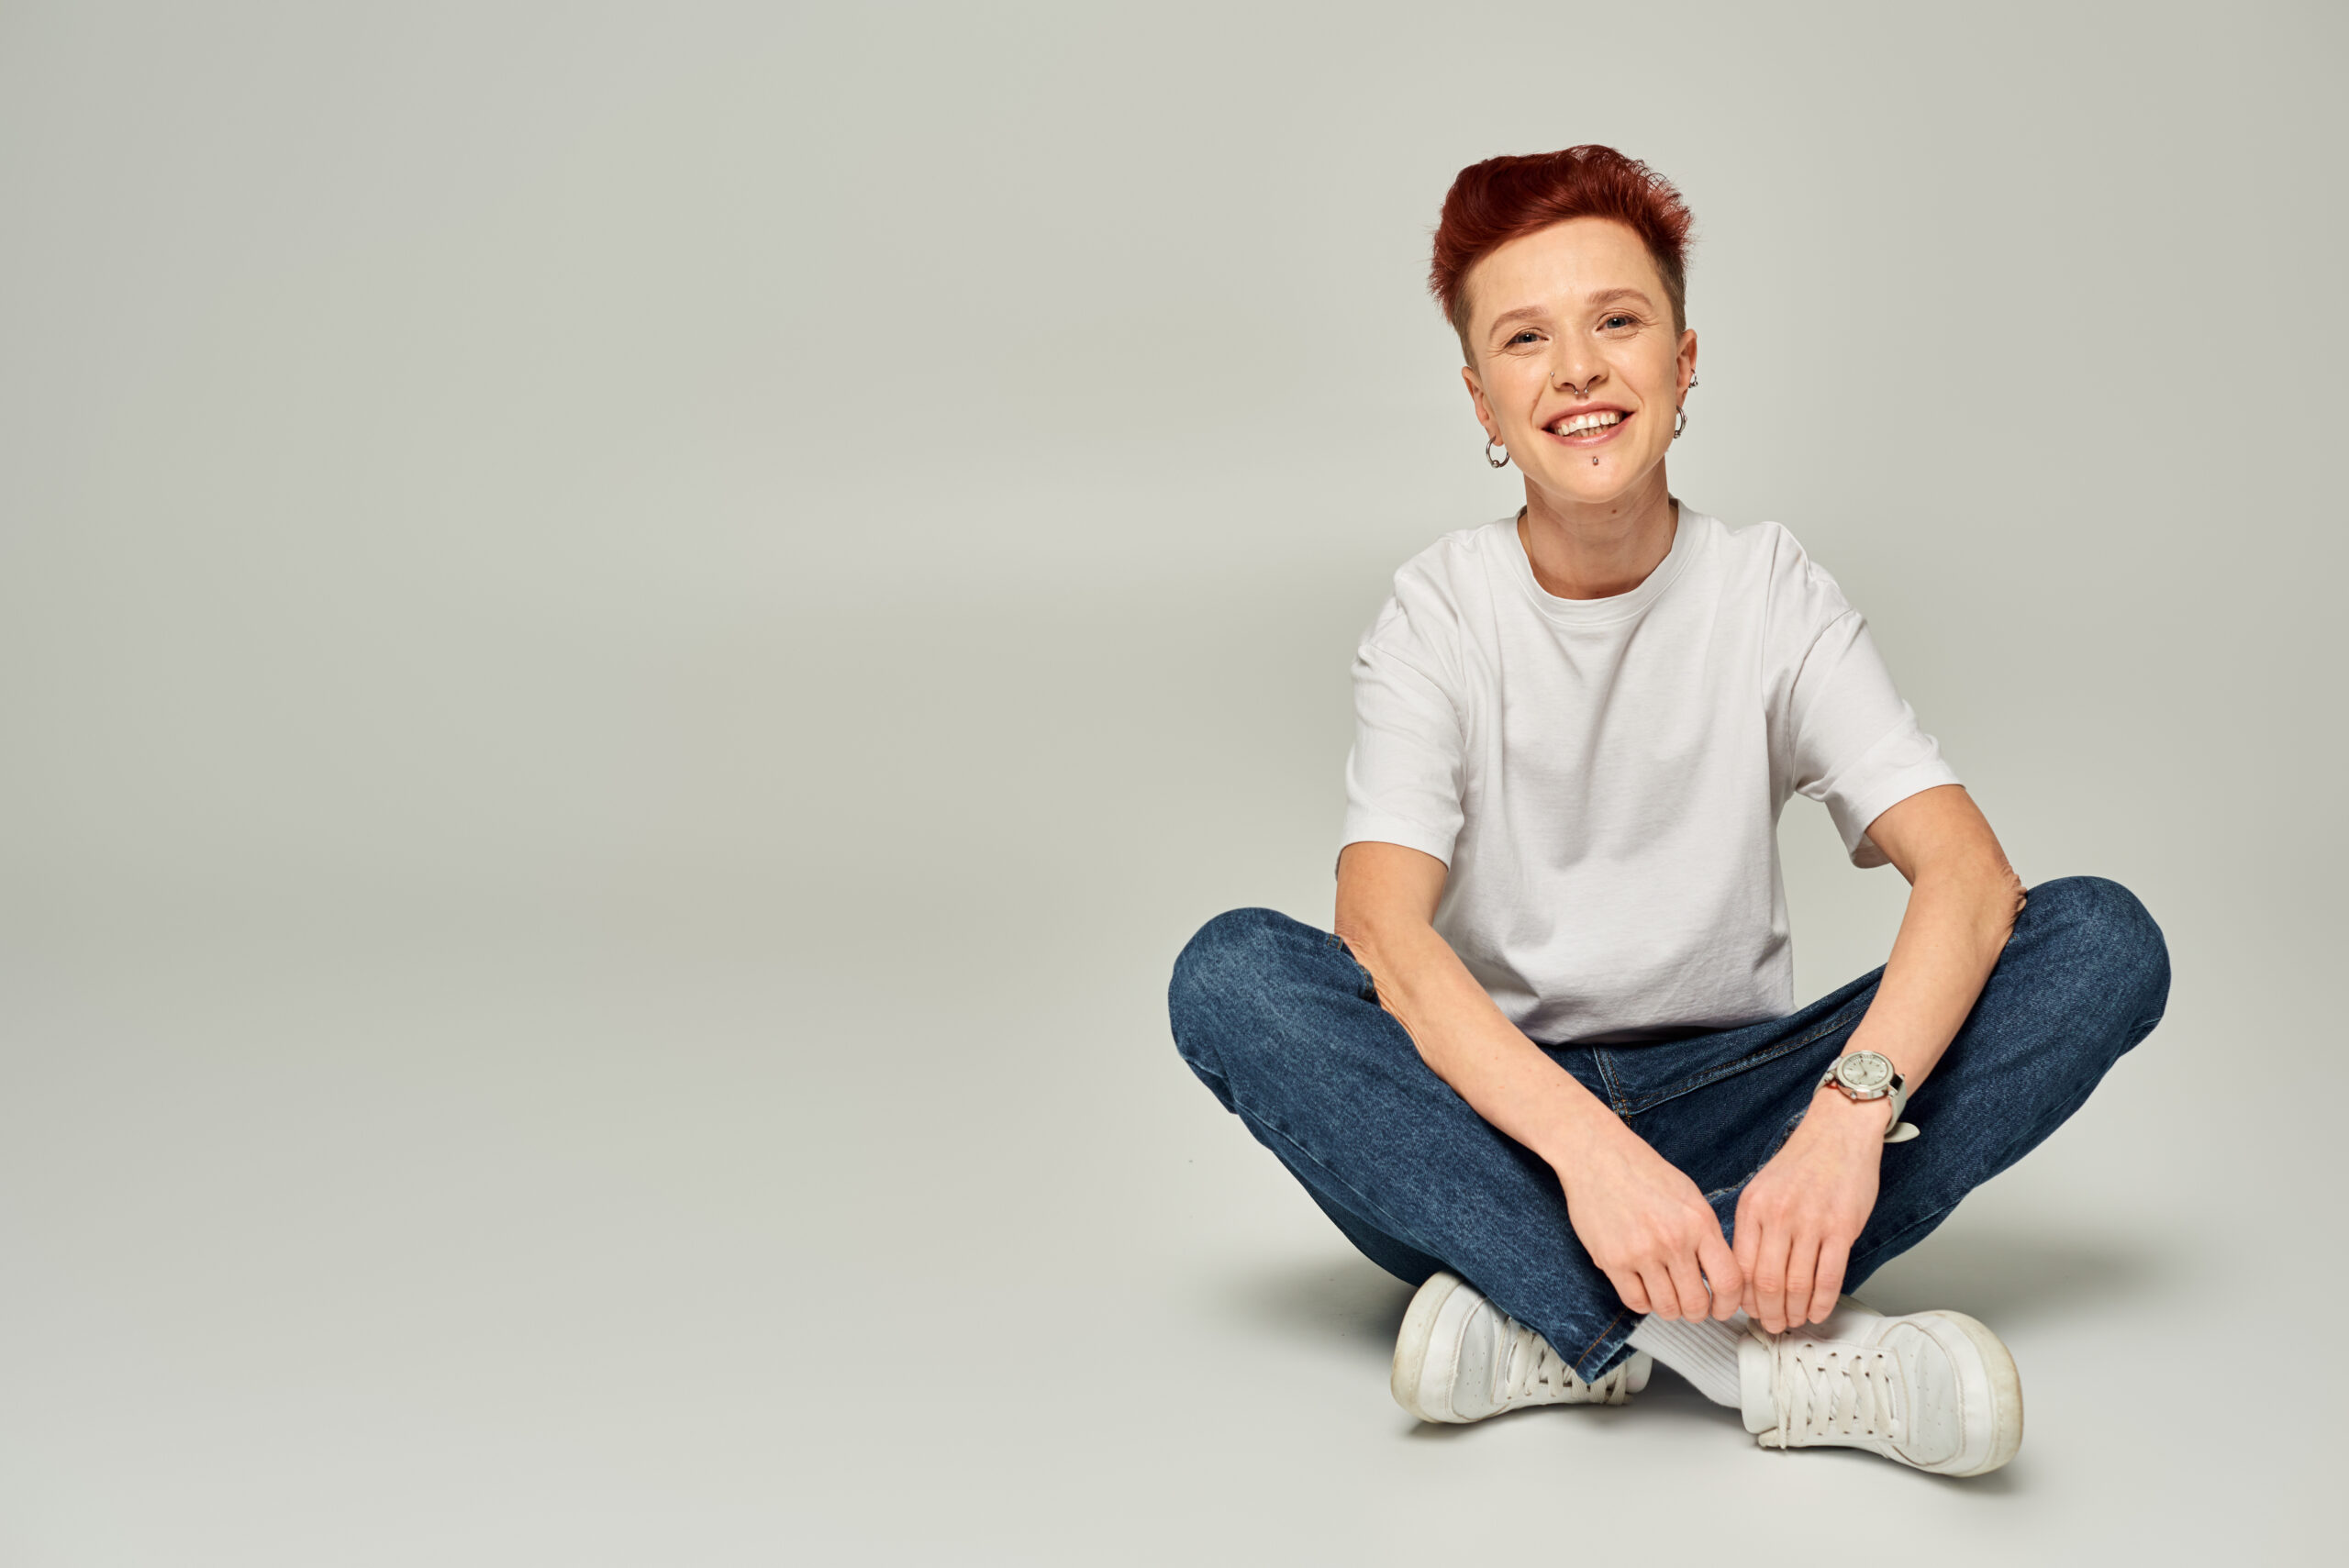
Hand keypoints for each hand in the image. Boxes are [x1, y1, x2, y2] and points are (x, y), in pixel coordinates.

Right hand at [1555, 1122, 1742, 1321]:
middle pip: (1696, 1303)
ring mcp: (1642, 1252)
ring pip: (1666, 1307)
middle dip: (1697, 1312)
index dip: (1728, 1304)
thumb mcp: (1690, 1197)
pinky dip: (1643, 1303)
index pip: (1728, 1282)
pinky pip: (1635, 1302)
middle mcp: (1673, 1240)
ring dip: (1670, 1310)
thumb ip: (1707, 1235)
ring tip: (1666, 1297)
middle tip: (1692, 1307)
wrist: (1598, 1155)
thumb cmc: (1643, 1172)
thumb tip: (1719, 1273)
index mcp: (1699, 1222)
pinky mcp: (1612, 1260)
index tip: (1722, 1308)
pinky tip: (1644, 1289)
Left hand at [1732, 1089, 1886, 1332]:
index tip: (1748, 1311)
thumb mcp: (1762, 1189)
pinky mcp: (1841, 1228)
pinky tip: (1817, 1310)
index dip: (1744, 1297)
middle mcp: (1777, 1215)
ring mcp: (1810, 1222)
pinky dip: (1821, 1302)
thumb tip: (1747, 1273)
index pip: (1740, 1266)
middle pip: (1766, 1282)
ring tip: (1795, 1321)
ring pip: (1797, 1284)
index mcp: (1752, 1207)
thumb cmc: (1802, 1164)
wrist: (1838, 1133)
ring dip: (1795, 1311)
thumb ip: (1753, 1227)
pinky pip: (1828, 1277)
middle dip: (1768, 1313)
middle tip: (1772, 1326)